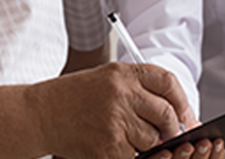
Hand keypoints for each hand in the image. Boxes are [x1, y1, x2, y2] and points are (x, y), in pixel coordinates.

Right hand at [28, 62, 222, 158]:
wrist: (40, 114)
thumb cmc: (73, 97)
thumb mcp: (106, 79)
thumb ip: (138, 90)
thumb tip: (174, 115)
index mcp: (123, 73)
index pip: (168, 83)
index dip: (181, 102)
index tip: (184, 116)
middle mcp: (121, 93)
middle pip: (165, 115)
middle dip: (169, 129)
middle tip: (163, 135)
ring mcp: (115, 120)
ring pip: (152, 140)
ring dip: (145, 145)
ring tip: (123, 137)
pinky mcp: (108, 146)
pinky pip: (133, 156)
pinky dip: (127, 155)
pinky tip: (110, 146)